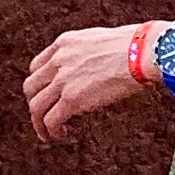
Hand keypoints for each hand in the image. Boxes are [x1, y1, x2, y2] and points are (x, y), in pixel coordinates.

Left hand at [25, 23, 149, 144]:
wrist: (143, 52)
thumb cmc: (136, 46)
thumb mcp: (102, 40)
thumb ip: (90, 53)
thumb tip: (99, 66)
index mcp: (65, 42)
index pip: (38, 65)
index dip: (40, 84)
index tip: (48, 95)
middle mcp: (59, 60)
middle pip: (31, 86)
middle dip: (35, 103)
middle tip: (44, 116)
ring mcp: (63, 79)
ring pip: (36, 106)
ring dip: (39, 123)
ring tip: (49, 134)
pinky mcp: (72, 99)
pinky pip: (51, 120)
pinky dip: (52, 131)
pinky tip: (63, 135)